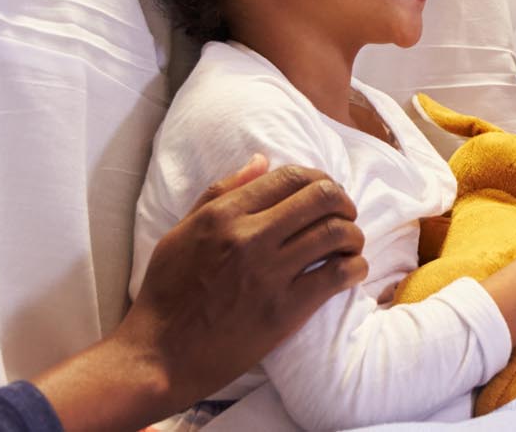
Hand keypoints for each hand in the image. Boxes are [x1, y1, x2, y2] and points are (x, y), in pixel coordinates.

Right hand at [107, 156, 365, 409]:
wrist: (160, 355)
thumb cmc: (167, 293)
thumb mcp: (182, 231)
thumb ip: (222, 192)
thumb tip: (262, 160)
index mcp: (224, 215)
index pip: (290, 176)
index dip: (318, 179)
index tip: (324, 192)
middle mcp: (249, 237)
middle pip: (321, 197)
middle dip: (343, 201)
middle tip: (345, 215)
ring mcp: (269, 273)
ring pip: (336, 233)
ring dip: (353, 235)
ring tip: (350, 244)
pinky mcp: (285, 310)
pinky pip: (338, 275)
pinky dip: (355, 268)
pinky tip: (352, 271)